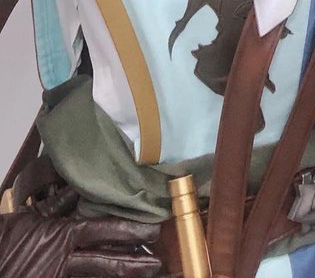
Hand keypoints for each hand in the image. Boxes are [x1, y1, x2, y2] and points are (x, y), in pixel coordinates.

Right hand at [0, 208, 161, 277]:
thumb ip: (59, 204)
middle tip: (158, 262)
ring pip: (98, 276)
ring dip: (121, 274)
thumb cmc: (7, 240)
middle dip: (134, 262)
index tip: (152, 229)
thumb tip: (79, 187)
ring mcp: (60, 277)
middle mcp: (65, 260)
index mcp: (64, 236)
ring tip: (145, 274)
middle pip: (107, 261)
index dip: (130, 230)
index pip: (104, 230)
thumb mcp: (34, 217)